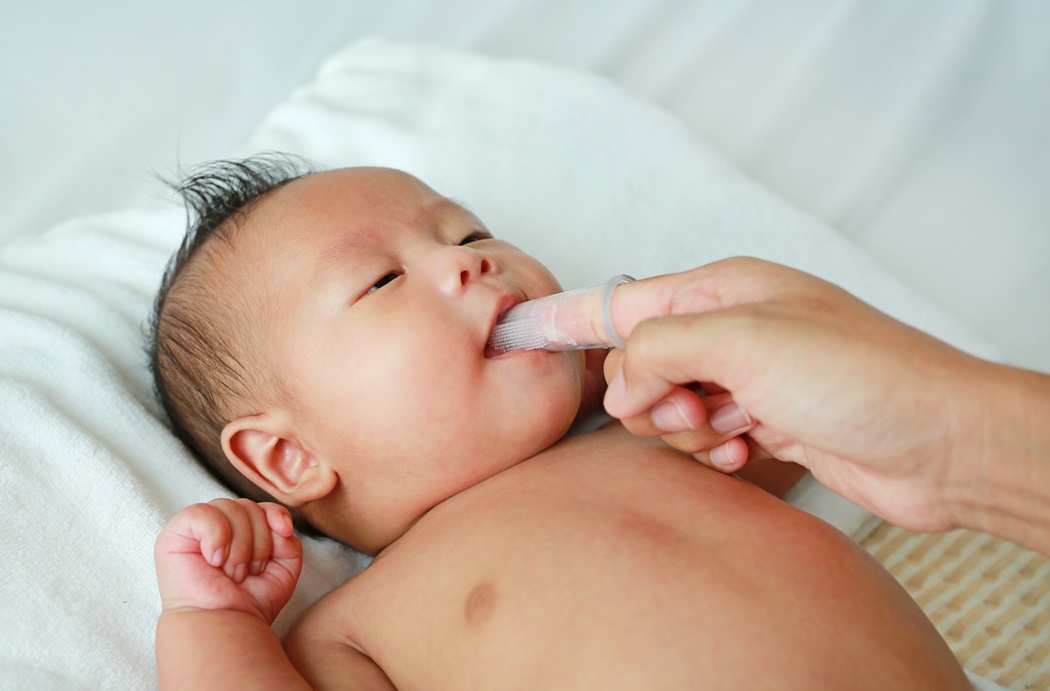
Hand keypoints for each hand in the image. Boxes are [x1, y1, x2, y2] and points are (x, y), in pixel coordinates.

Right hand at [155, 499, 302, 623]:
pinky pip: (202, 512)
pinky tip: (214, 560)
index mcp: (239, 531)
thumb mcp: (283, 567)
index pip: (259, 504)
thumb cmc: (250, 601)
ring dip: (239, 545)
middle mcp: (217, 526)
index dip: (275, 513)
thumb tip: (279, 523)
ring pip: (229, 507)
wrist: (225, 625)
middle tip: (247, 573)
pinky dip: (216, 536)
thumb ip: (286, 538)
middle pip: (247, 506)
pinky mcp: (175, 533)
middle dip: (258, 540)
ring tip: (232, 573)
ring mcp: (195, 529)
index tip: (285, 532)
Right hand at [602, 257, 992, 532]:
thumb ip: (661, 348)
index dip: (575, 319)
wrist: (940, 441)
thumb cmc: (861, 377)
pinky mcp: (768, 422)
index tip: (524, 334)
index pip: (626, 301)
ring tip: (729, 432)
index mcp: (723, 290)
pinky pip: (707, 440)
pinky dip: (715, 452)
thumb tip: (619, 377)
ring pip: (671, 408)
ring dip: (686, 431)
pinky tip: (745, 453)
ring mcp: (751, 378)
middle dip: (651, 396)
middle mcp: (734, 329)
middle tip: (691, 409)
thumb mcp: (744, 342)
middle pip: (642, 363)